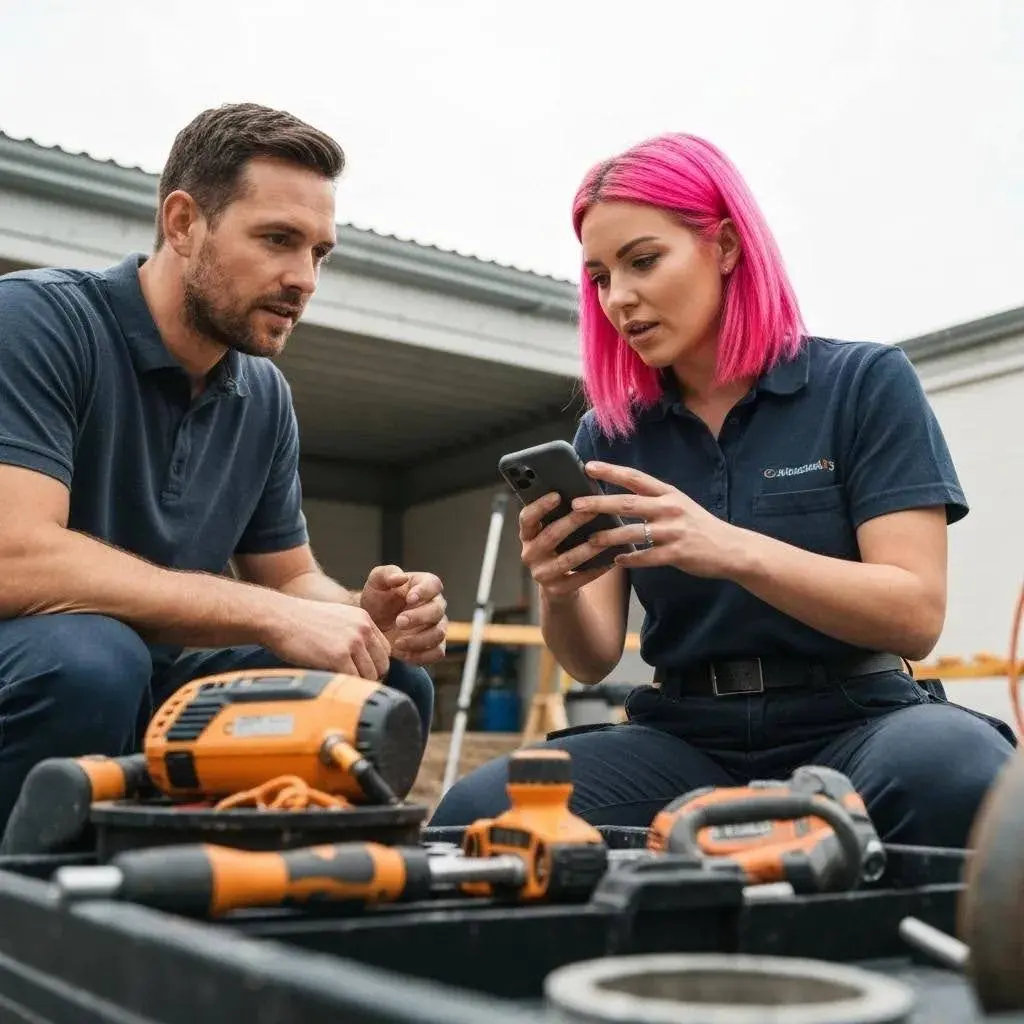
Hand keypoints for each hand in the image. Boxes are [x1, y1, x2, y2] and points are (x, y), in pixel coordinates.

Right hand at [262, 593, 391, 679]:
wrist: (279, 618)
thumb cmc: (301, 621)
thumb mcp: (337, 618)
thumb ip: (353, 634)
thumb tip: (363, 660)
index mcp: (364, 619)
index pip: (385, 650)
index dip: (375, 665)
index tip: (364, 674)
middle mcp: (362, 629)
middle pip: (382, 664)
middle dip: (370, 678)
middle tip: (355, 685)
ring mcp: (352, 642)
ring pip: (370, 675)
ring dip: (358, 684)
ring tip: (343, 685)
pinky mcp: (339, 656)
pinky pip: (354, 680)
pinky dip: (346, 686)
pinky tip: (335, 684)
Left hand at [360, 565, 447, 665]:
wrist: (373, 622)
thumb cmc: (377, 599)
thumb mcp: (376, 582)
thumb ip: (386, 574)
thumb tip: (401, 578)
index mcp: (425, 585)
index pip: (434, 584)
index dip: (425, 592)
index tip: (409, 598)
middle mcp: (435, 604)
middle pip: (438, 611)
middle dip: (419, 617)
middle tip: (399, 622)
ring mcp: (436, 626)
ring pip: (439, 633)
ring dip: (419, 640)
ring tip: (397, 642)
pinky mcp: (433, 645)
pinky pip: (437, 653)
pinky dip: (421, 655)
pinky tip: (402, 653)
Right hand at [519, 491, 614, 598]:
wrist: (558, 585)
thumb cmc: (560, 548)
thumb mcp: (551, 532)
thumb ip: (559, 515)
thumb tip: (584, 493)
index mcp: (527, 535)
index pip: (526, 518)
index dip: (540, 506)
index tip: (557, 494)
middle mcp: (529, 554)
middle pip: (550, 536)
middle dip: (572, 522)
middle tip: (592, 510)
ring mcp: (542, 574)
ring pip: (567, 559)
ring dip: (588, 547)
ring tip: (607, 536)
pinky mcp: (557, 590)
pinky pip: (580, 578)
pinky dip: (597, 569)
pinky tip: (612, 559)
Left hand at [569, 462, 746, 577]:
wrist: (732, 548)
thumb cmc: (700, 526)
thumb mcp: (679, 504)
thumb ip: (653, 500)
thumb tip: (622, 498)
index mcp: (668, 493)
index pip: (635, 478)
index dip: (610, 471)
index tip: (588, 466)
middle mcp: (669, 509)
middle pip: (628, 503)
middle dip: (599, 503)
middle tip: (576, 504)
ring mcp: (673, 531)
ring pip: (633, 533)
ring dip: (609, 537)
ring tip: (590, 540)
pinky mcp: (677, 553)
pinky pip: (647, 557)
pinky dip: (630, 559)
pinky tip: (617, 561)